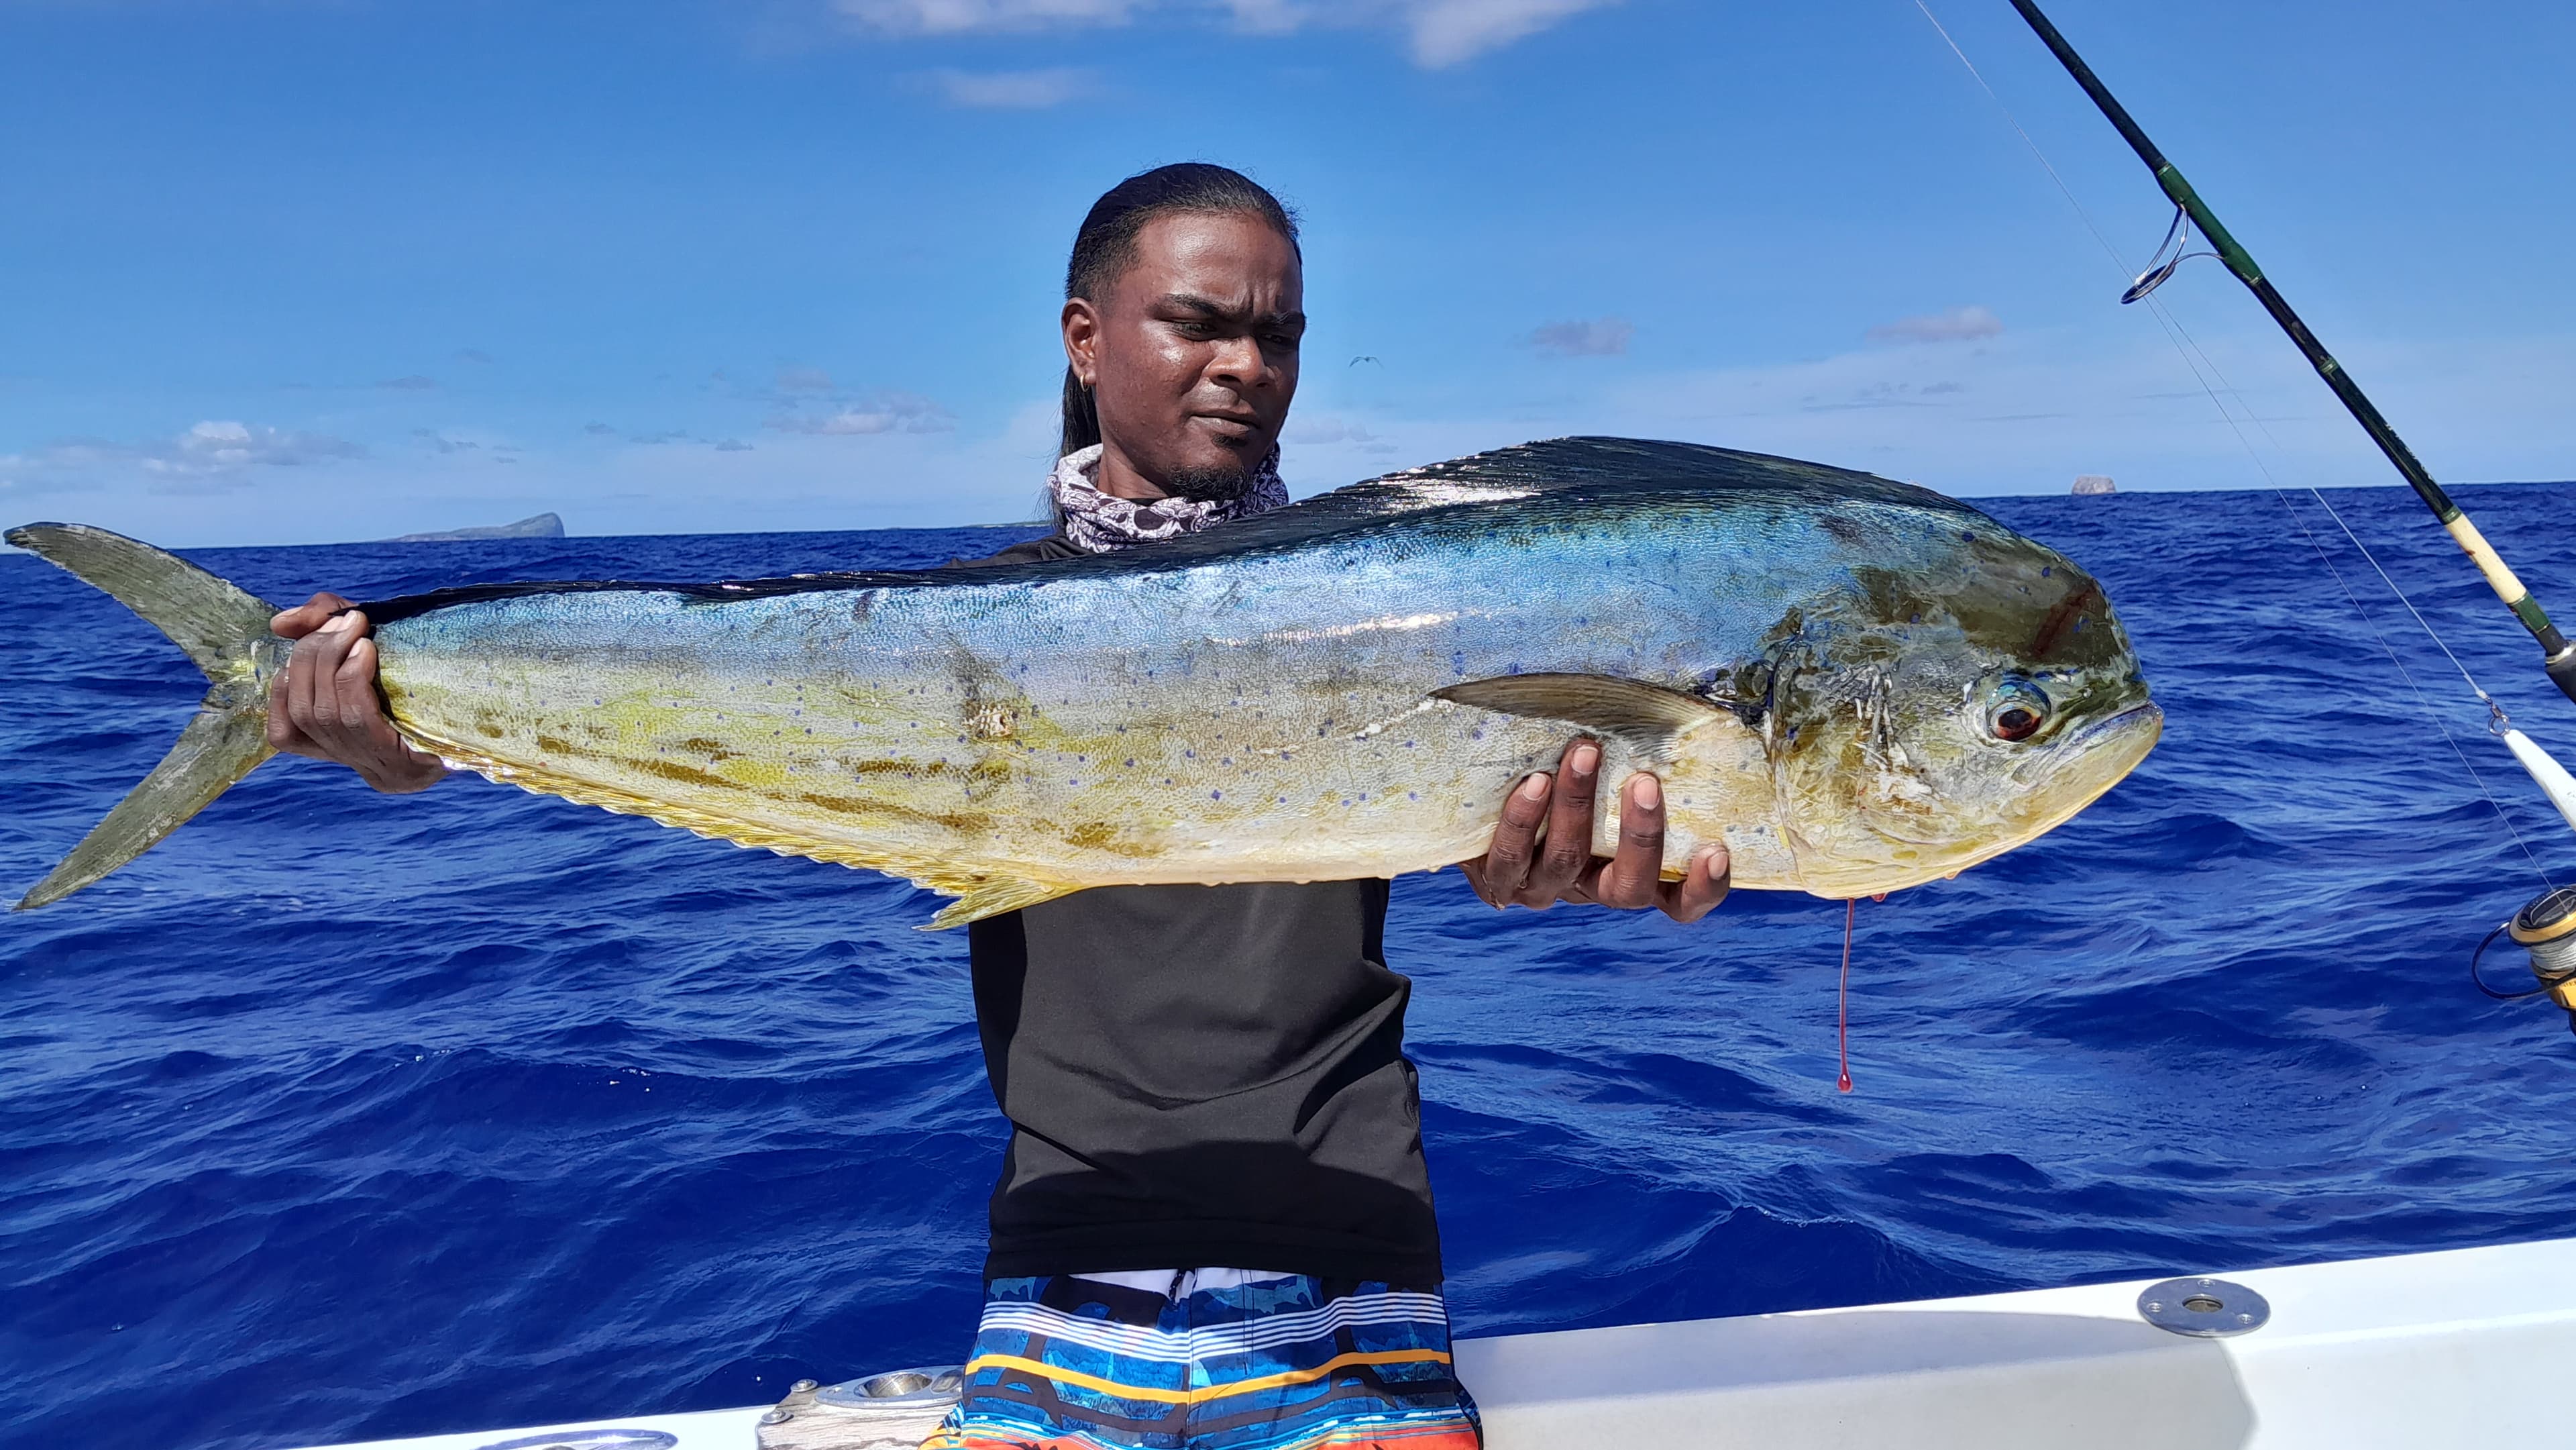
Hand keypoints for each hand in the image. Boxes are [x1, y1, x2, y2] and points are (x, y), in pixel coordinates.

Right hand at [267, 593, 446, 793]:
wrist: (499, 710)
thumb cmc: (429, 674)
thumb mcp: (375, 648)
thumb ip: (326, 628)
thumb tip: (281, 623)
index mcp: (345, 751)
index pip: (285, 734)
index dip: (282, 688)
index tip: (302, 643)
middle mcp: (356, 765)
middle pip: (304, 713)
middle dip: (313, 659)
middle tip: (343, 621)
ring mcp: (379, 769)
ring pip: (324, 715)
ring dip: (332, 662)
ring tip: (354, 628)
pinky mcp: (404, 764)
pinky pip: (357, 720)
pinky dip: (352, 680)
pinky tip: (364, 652)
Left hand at [1458, 738, 1730, 923]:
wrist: (1483, 801)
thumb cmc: (1565, 772)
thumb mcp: (1610, 770)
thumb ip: (1640, 753)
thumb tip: (1679, 700)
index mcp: (1631, 871)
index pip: (1679, 901)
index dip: (1703, 888)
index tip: (1717, 850)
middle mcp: (1593, 887)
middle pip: (1629, 888)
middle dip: (1640, 837)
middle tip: (1644, 782)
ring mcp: (1546, 888)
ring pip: (1567, 861)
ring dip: (1578, 805)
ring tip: (1584, 752)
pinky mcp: (1500, 880)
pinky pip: (1510, 858)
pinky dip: (1523, 820)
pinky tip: (1534, 782)